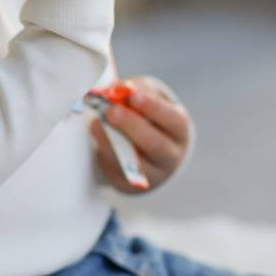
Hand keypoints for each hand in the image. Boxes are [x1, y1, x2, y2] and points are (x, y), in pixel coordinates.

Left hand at [91, 76, 193, 193]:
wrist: (146, 149)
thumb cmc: (147, 115)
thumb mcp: (147, 97)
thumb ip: (136, 90)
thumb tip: (117, 89)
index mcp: (179, 130)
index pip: (172, 120)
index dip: (153, 107)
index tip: (132, 95)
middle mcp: (171, 155)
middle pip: (155, 145)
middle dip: (131, 126)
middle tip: (110, 111)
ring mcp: (153, 174)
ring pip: (135, 164)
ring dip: (113, 143)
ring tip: (96, 124)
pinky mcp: (132, 186)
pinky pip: (118, 172)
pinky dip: (105, 154)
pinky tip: (97, 137)